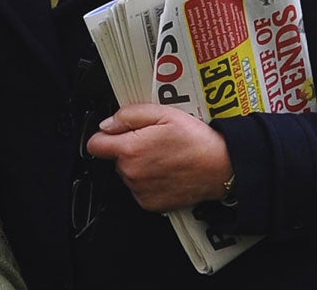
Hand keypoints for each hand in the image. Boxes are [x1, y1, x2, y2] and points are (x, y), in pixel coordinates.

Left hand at [85, 104, 231, 211]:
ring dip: (139, 165)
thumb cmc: (195, 140)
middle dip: (128, 148)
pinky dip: (148, 181)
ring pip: (127, 173)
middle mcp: (132, 173)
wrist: (221, 167)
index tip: (117, 133)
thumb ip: (128, 115)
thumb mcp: (162, 113)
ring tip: (163, 156)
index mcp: (130, 150)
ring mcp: (140, 191)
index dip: (105, 136)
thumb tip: (107, 124)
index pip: (95, 145)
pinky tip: (166, 171)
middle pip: (114, 158)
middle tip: (152, 141)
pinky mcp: (151, 204)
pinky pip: (139, 188)